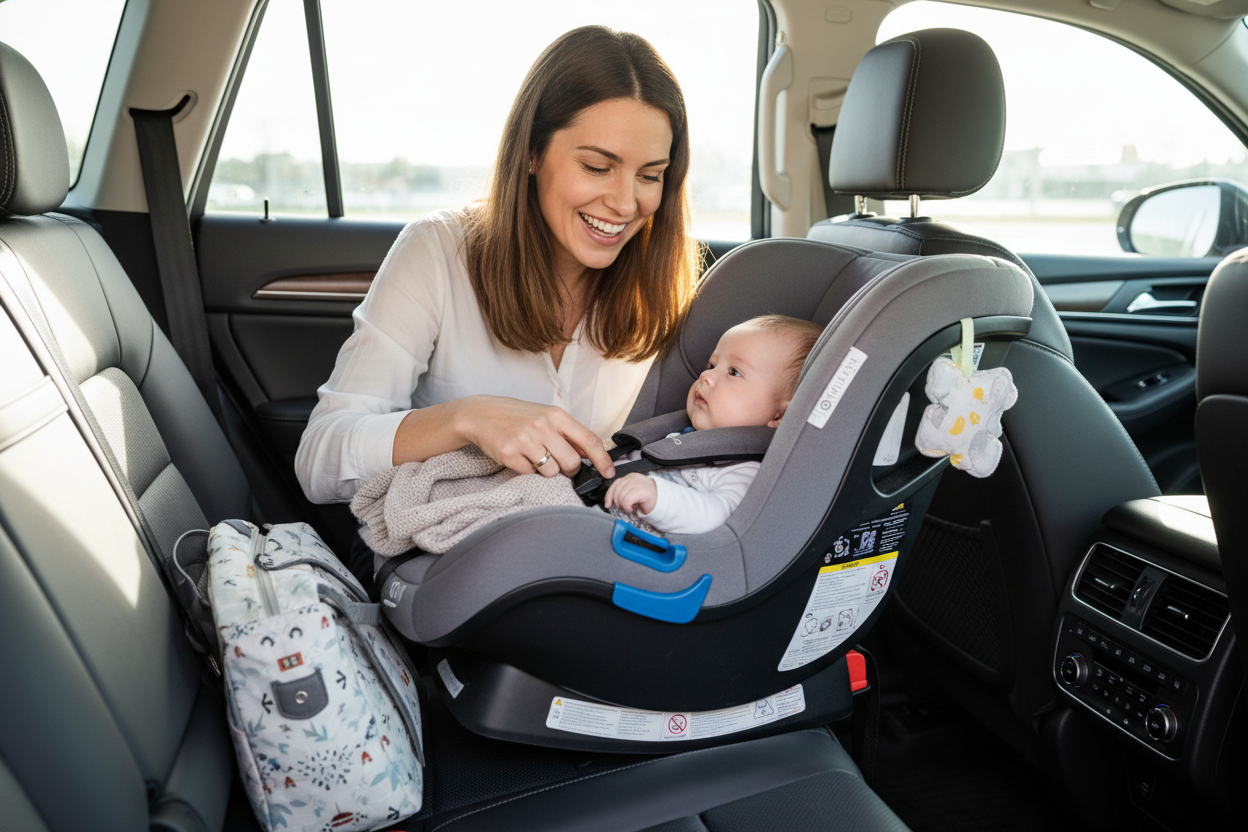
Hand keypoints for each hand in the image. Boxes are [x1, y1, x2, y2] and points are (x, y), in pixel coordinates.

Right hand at [455, 395, 614, 478]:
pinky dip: (529, 471)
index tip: (608, 473)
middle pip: (571, 462)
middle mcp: (542, 426)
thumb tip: (591, 455)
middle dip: (569, 470)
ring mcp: (525, 440)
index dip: (602, 459)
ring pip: (552, 471)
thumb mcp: (546, 416)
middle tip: (559, 464)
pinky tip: (521, 457)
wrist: (481, 414)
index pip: (588, 440)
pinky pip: (530, 474)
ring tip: (534, 456)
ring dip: (547, 471)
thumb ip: (568, 434)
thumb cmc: (517, 416)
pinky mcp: (509, 453)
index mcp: (556, 415)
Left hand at [604, 473, 657, 515]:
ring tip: (630, 508)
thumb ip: (620, 493)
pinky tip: (632, 508)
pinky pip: (627, 500)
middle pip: (617, 491)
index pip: (615, 484)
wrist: (661, 502)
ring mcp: (637, 483)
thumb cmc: (646, 499)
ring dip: (623, 506)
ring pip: (621, 496)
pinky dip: (627, 507)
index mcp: (630, 477)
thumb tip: (608, 502)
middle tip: (624, 507)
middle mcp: (633, 477)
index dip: (609, 495)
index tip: (608, 504)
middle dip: (618, 502)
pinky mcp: (641, 490)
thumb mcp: (631, 494)